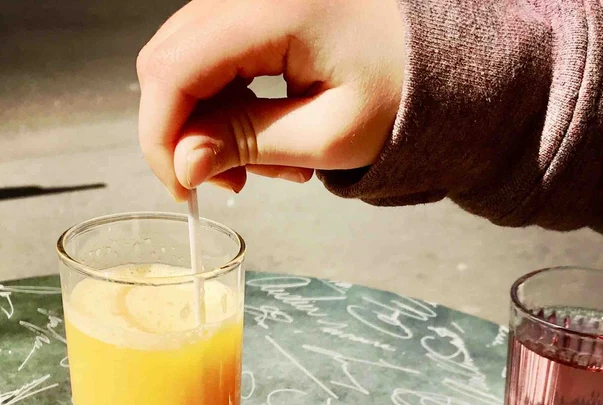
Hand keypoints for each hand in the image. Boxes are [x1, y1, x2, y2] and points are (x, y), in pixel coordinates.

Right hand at [136, 0, 405, 198]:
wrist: (440, 62)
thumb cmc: (403, 96)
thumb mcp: (328, 135)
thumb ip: (248, 144)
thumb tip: (183, 163)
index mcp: (271, 9)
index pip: (174, 70)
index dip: (162, 137)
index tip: (183, 189)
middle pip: (168, 61)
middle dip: (183, 134)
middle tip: (231, 183)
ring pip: (185, 61)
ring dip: (207, 123)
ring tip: (266, 163)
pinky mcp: (256, 7)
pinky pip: (212, 55)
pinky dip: (225, 103)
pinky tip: (267, 134)